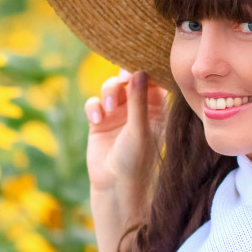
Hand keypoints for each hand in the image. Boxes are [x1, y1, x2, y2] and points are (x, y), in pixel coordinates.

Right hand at [84, 68, 165, 196]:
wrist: (115, 186)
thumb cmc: (136, 160)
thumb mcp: (139, 129)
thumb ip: (139, 100)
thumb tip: (139, 71)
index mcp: (157, 109)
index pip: (154, 80)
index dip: (147, 69)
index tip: (141, 65)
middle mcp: (137, 109)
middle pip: (130, 79)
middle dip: (125, 75)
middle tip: (123, 77)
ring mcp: (118, 114)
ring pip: (111, 88)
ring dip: (108, 92)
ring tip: (109, 107)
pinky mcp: (99, 122)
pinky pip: (94, 103)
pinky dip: (94, 106)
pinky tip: (96, 119)